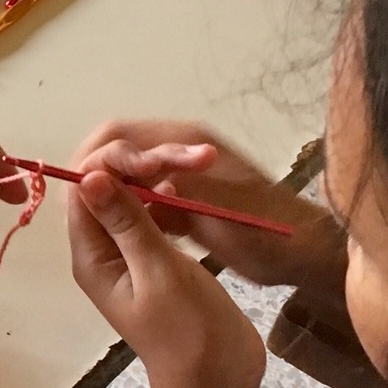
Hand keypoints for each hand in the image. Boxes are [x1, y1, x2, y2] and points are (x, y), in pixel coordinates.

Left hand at [67, 143, 264, 387]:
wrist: (217, 381)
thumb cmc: (186, 332)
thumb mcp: (156, 271)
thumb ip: (126, 222)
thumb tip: (89, 176)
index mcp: (91, 257)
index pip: (83, 189)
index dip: (112, 161)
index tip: (157, 155)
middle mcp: (103, 252)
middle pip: (105, 187)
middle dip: (140, 161)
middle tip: (190, 154)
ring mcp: (131, 255)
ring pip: (133, 196)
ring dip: (161, 173)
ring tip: (201, 158)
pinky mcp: (157, 258)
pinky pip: (153, 213)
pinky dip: (171, 194)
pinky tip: (195, 181)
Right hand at [70, 120, 342, 288]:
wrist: (303, 251)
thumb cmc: (264, 235)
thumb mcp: (209, 215)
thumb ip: (154, 196)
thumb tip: (99, 181)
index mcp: (186, 142)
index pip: (116, 136)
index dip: (93, 163)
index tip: (85, 198)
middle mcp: (181, 146)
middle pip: (116, 149)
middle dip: (98, 179)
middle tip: (89, 217)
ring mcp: (183, 169)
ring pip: (128, 174)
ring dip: (113, 196)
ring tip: (106, 228)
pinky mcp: (187, 193)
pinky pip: (145, 194)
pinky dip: (133, 210)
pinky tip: (131, 235)